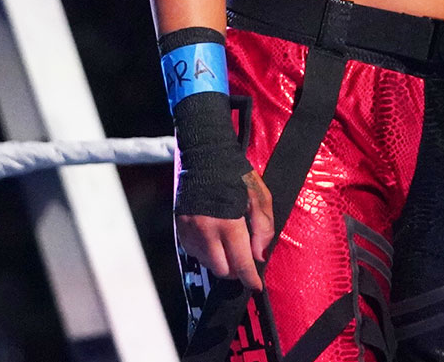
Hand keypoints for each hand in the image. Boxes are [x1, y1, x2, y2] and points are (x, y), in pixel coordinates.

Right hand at [176, 169, 274, 289]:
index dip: (250, 279)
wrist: (203, 156)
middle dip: (235, 270)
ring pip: (207, 264)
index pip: (240, 263)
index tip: (256, 286)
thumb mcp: (259, 196)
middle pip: (222, 270)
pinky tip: (214, 238)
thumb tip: (259, 255)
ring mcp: (190, 231)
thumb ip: (263, 228)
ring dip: (220, 261)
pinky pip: (194, 253)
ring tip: (228, 244)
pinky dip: (206, 253)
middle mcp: (205, 231)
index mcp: (228, 223)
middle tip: (244, 258)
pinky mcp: (179, 229)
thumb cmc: (235, 174)